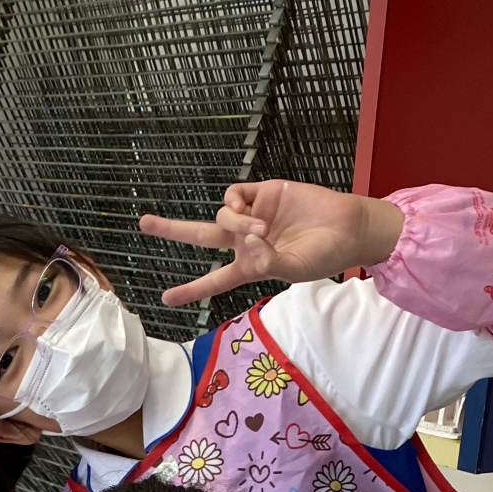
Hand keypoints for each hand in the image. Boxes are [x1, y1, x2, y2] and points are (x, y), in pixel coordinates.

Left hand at [138, 180, 403, 305]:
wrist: (348, 227)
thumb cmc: (325, 256)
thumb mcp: (294, 269)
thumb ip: (267, 261)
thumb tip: (246, 242)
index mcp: (250, 267)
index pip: (214, 281)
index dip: (190, 290)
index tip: (165, 299)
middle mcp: (246, 241)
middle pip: (201, 235)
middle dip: (172, 229)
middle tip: (144, 223)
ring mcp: (253, 215)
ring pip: (222, 215)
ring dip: (235, 222)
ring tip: (262, 231)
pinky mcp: (264, 193)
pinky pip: (235, 194)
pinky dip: (236, 202)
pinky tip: (249, 208)